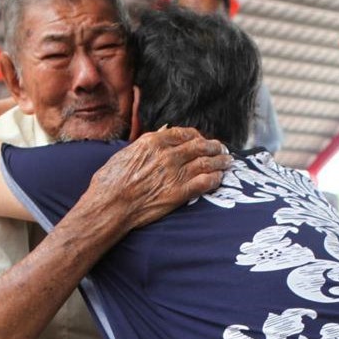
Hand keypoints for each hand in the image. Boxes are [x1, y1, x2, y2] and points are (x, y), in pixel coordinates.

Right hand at [85, 127, 231, 230]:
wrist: (110, 205)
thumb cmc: (110, 181)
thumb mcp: (125, 154)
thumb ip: (145, 145)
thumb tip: (158, 137)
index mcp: (153, 142)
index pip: (185, 134)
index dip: (197, 136)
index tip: (202, 140)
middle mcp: (168, 154)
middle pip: (200, 146)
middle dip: (214, 147)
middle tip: (222, 149)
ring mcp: (175, 173)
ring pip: (207, 162)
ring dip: (220, 161)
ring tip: (228, 162)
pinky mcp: (179, 193)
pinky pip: (205, 182)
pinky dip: (215, 178)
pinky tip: (220, 178)